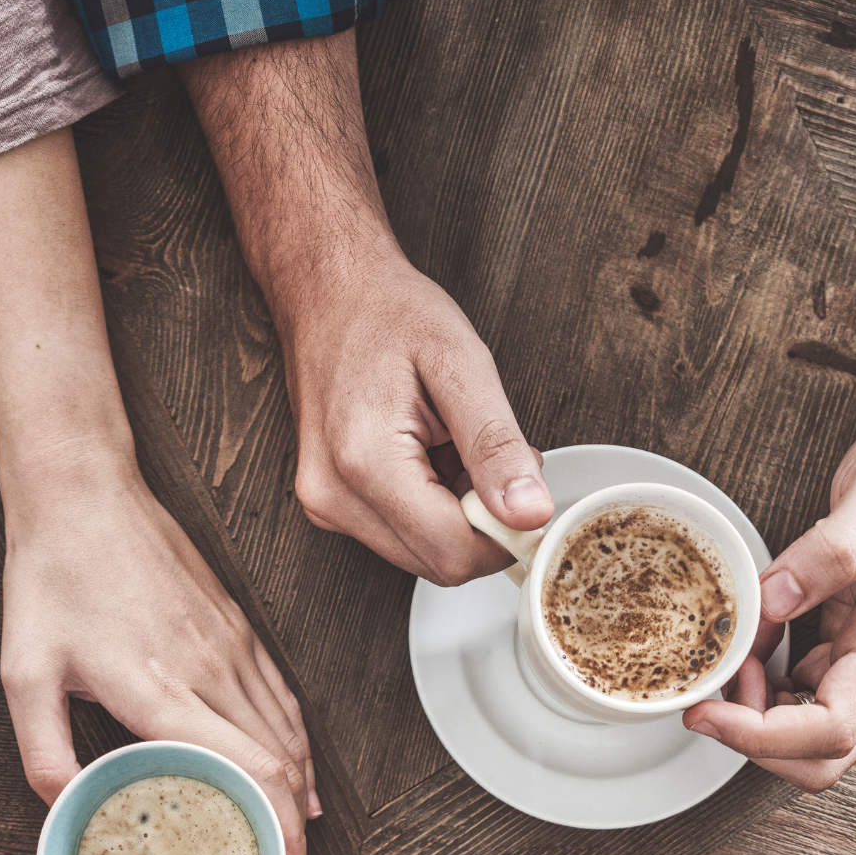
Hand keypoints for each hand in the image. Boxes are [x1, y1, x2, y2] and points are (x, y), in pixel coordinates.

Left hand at [0, 456, 316, 854]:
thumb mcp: (23, 672)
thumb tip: (66, 809)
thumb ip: (43, 751)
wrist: (85, 491)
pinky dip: (299, 753)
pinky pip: (284, 703)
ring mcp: (233, 649)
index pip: (247, 776)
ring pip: (291, 740)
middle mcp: (211, 672)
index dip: (273, 841)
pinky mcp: (238, 631)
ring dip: (302, 805)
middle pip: (281, 772)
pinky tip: (297, 782)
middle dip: (295, 846)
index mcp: (161, 689)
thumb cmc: (52, 576)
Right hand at [181, 32, 552, 587]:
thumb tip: (531, 513)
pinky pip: (400, 536)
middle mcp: (334, 497)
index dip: (505, 534)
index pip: (455, 552)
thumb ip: (498, 445)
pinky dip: (430, 508)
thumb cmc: (388, 315)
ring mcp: (325, 505)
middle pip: (438, 563)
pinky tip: (427, 457)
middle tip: (488, 457)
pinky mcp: (328, 505)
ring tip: (450, 447)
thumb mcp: (461, 364)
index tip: (527, 492)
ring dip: (455, 516)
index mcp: (365, 463)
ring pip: (422, 555)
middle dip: (480, 523)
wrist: (327, 291)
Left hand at [684, 270, 855, 791]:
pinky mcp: (847, 672)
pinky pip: (796, 713)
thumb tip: (774, 599)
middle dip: (753, 741)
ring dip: (753, 720)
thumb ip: (833, 546)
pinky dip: (760, 696)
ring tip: (737, 653)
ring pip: (805, 748)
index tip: (707, 713)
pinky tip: (753, 648)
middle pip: (819, 761)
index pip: (832, 728)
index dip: (763, 736)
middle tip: (714, 690)